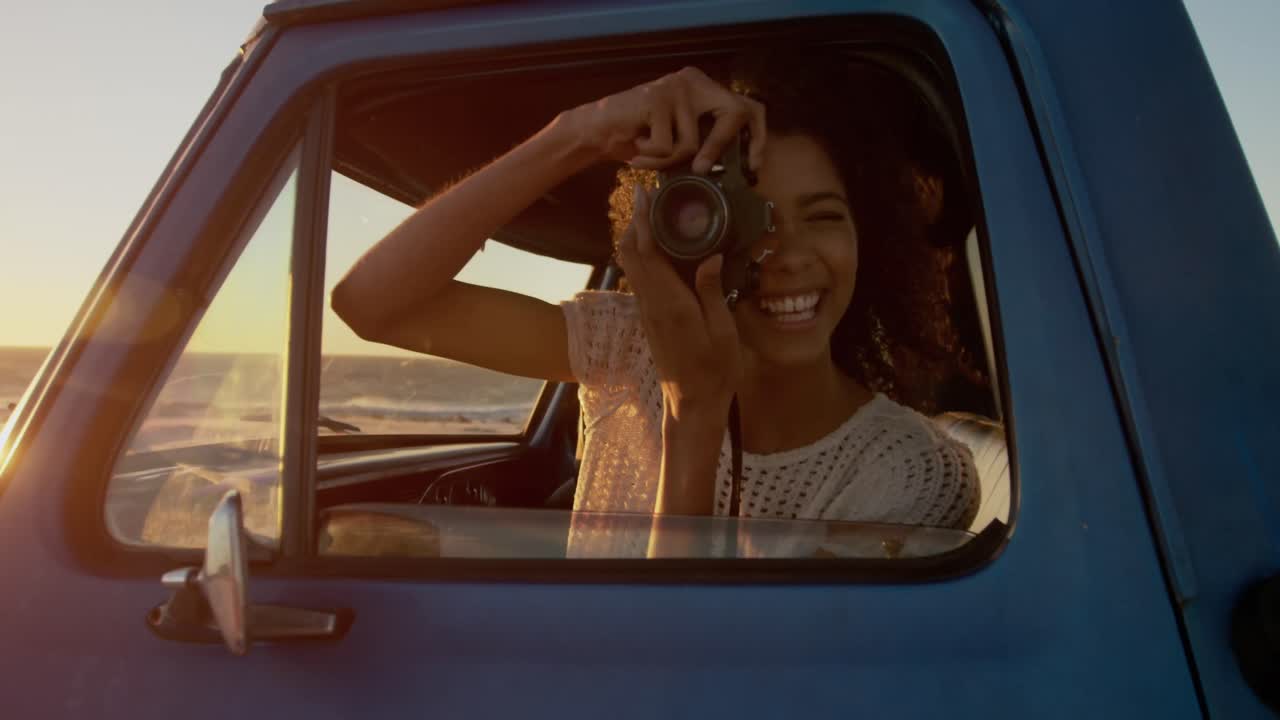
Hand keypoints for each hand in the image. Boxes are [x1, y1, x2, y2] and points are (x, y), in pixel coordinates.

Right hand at [567, 66, 766, 173]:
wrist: (599, 131)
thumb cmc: (642, 140)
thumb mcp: (681, 142)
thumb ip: (707, 145)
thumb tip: (740, 169)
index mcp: (706, 89)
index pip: (748, 107)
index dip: (758, 137)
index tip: (753, 166)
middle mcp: (695, 81)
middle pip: (734, 113)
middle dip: (718, 148)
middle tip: (700, 169)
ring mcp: (677, 87)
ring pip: (692, 143)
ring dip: (667, 161)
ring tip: (648, 155)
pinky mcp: (658, 99)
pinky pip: (667, 146)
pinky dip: (651, 158)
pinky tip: (637, 146)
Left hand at [616, 186, 742, 423]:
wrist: (692, 404)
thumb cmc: (714, 371)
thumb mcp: (723, 331)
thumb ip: (713, 292)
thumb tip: (710, 256)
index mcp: (670, 303)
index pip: (649, 253)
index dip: (645, 221)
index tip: (646, 195)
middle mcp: (652, 304)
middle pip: (632, 254)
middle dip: (635, 222)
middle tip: (646, 196)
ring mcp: (647, 312)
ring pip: (631, 266)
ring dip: (635, 238)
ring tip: (649, 215)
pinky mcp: (650, 319)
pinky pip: (639, 279)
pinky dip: (641, 256)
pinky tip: (655, 248)